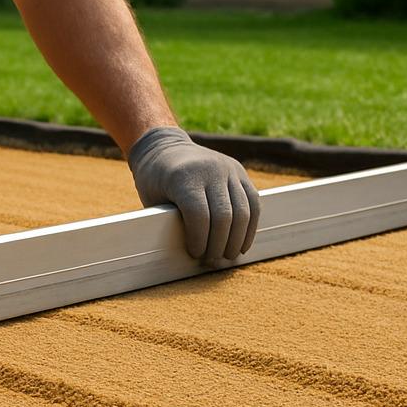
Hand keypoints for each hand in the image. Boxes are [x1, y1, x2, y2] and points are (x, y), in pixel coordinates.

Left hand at [127, 126, 260, 261]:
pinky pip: (254, 202)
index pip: (199, 215)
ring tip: (227, 256)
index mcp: (184, 177)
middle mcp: (210, 170)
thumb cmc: (153, 180)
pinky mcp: (239, 172)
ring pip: (244, 211)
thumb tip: (189, 256)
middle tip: (212, 260)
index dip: (200, 240)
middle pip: (225, 216)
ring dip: (237, 239)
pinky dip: (250, 226)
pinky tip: (241, 243)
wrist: (164, 146)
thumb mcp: (152, 200)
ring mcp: (228, 169)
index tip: (195, 254)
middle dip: (219, 244)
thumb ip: (169, 223)